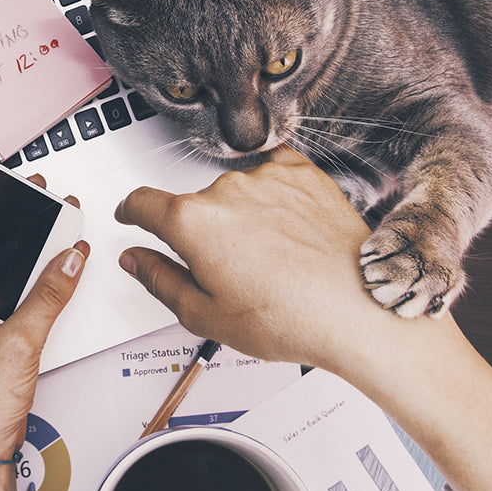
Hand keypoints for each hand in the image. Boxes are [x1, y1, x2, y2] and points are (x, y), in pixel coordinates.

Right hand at [114, 146, 377, 370]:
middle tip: (230, 270)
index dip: (131, 212)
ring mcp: (266, 177)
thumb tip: (134, 259)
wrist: (359, 309)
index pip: (142, 203)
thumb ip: (158, 279)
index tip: (133, 216)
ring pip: (235, 192)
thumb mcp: (205, 315)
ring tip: (271, 258)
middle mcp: (226, 189)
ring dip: (242, 216)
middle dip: (203, 232)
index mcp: (193, 222)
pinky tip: (288, 231)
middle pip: (195, 204)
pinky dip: (273, 198)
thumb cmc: (291, 317)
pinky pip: (272, 176)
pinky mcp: (302, 173)